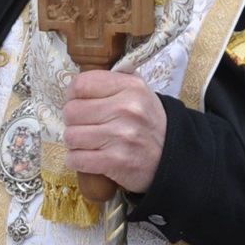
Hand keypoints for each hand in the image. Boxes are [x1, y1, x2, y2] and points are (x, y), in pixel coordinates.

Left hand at [62, 69, 166, 193]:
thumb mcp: (137, 93)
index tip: (78, 103)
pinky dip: (76, 160)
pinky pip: (76, 159)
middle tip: (85, 126)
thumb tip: (74, 87)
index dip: (73, 95)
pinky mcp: (116, 161)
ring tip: (87, 143)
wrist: (173, 155)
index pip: (81, 84)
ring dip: (74, 143)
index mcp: (130, 87)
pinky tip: (87, 157)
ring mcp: (121, 136)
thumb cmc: (147, 122)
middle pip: (71, 112)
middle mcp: (126, 109)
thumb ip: (109, 84)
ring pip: (71, 136)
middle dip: (73, 121)